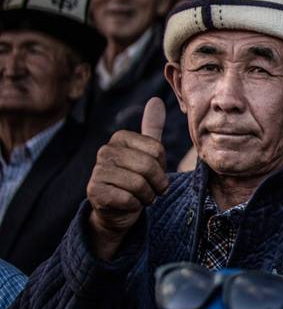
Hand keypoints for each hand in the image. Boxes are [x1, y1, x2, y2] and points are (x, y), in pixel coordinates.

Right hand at [86, 97, 168, 259]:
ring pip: (139, 184)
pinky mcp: (94, 192)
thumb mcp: (147, 151)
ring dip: (147, 196)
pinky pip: (129, 200)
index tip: (154, 172)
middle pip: (149, 166)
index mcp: (120, 137)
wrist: (118, 208)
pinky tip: (128, 204)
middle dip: (157, 184)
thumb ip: (152, 127)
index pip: (157, 150)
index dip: (162, 166)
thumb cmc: (136, 177)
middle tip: (151, 189)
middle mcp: (105, 151)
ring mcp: (97, 171)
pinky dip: (135, 206)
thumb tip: (156, 100)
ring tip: (140, 196)